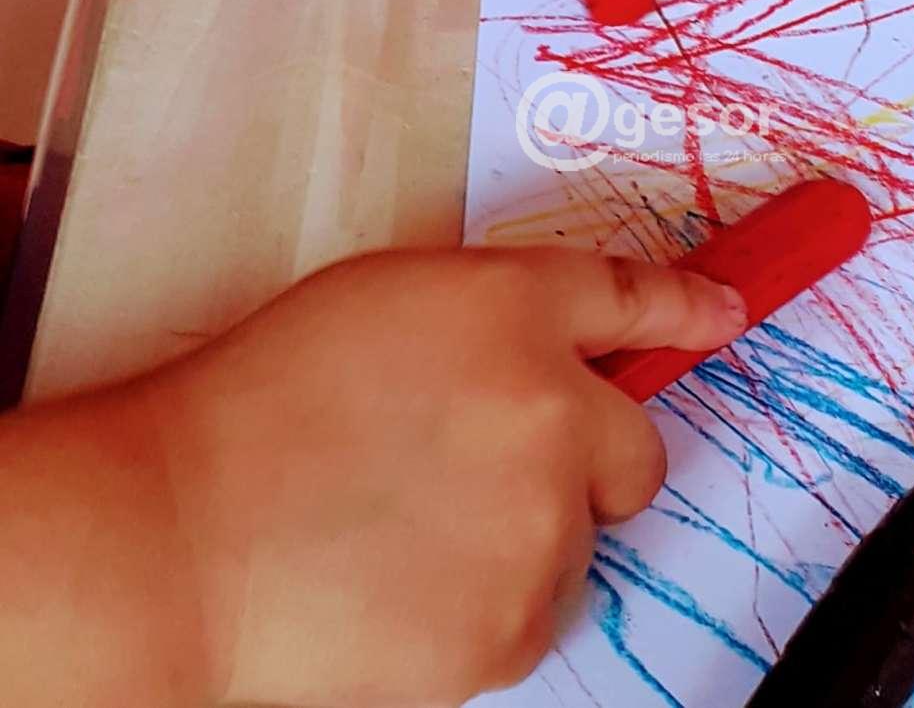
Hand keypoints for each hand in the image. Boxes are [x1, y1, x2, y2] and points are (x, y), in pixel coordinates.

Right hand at [152, 248, 743, 706]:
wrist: (175, 539)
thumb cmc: (257, 406)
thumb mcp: (382, 304)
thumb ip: (493, 315)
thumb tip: (562, 349)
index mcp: (507, 312)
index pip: (628, 297)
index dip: (685, 306)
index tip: (725, 312)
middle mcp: (548, 411)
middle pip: (637, 449)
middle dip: (590, 461)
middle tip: (495, 470)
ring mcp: (540, 525)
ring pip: (578, 538)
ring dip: (525, 535)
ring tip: (409, 530)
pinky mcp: (514, 628)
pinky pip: (534, 607)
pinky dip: (488, 602)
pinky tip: (403, 583)